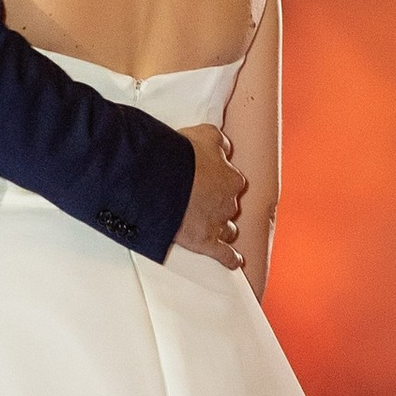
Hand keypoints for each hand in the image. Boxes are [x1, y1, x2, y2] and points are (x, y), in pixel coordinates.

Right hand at [175, 120, 244, 269]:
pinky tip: (234, 261)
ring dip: (222, 229)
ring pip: (228, 229)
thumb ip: (220, 141)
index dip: (220, 182)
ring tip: (212, 227)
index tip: (209, 181)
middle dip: (219, 205)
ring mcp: (218, 223)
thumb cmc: (181, 154)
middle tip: (203, 201)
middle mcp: (229, 202)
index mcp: (232, 178)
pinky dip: (230, 258)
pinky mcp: (205, 241)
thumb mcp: (205, 134)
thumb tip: (226, 147)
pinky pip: (224, 254)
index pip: (233, 182)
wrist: (161, 179)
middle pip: (229, 206)